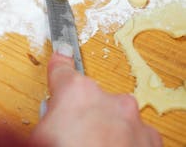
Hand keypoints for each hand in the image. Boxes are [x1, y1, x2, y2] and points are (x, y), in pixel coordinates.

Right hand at [30, 53, 161, 146]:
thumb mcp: (40, 135)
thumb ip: (47, 117)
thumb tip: (47, 119)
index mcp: (75, 92)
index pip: (62, 68)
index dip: (59, 62)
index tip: (62, 52)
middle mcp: (107, 99)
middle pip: (90, 97)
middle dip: (81, 112)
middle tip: (70, 135)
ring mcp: (132, 119)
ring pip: (114, 115)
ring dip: (105, 127)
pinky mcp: (150, 139)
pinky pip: (134, 133)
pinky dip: (125, 141)